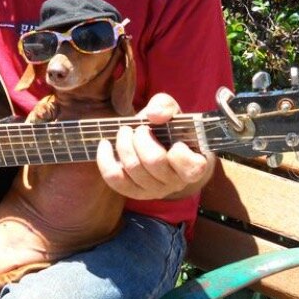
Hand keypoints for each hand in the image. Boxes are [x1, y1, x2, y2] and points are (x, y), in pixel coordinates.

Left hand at [96, 93, 213, 199]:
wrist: (158, 146)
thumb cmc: (169, 130)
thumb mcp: (171, 112)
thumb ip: (165, 106)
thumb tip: (154, 114)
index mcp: (193, 166)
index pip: (192, 168)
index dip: (179, 151)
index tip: (174, 139)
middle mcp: (176, 182)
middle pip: (154, 161)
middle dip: (141, 138)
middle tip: (139, 129)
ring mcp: (154, 190)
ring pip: (133, 168)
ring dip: (124, 144)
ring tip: (124, 132)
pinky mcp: (134, 192)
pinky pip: (114, 178)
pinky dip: (105, 159)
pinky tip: (105, 145)